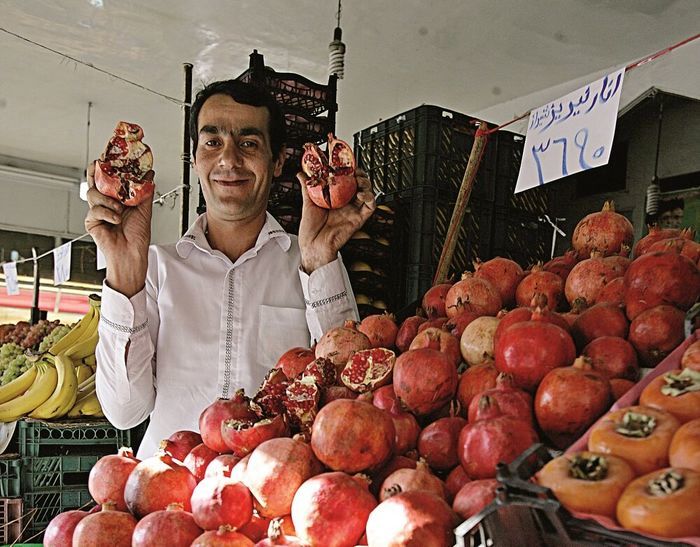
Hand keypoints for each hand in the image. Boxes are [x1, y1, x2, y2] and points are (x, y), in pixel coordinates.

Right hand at [84, 161, 153, 296]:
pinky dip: (107, 213)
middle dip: (96, 171)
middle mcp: (106, 203)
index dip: (109, 166)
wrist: (132, 254)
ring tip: (120, 208)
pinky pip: (95, 210)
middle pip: (95, 181)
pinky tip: (115, 219)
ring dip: (108, 199)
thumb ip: (145, 190)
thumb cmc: (137, 236)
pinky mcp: (92, 221)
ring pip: (93, 193)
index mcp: (118, 198)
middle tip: (100, 164)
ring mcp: (98, 211)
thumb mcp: (144, 209)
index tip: (111, 154)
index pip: (110, 178)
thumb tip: (150, 173)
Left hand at [297, 168, 375, 272]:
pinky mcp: (358, 219)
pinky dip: (369, 197)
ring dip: (365, 182)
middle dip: (359, 173)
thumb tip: (302, 174)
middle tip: (352, 169)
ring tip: (357, 179)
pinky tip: (360, 193)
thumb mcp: (308, 203)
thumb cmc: (310, 229)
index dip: (348, 170)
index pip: (347, 180)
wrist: (313, 245)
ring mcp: (353, 210)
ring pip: (368, 192)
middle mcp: (346, 203)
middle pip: (359, 184)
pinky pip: (370, 206)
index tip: (344, 162)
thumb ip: (307, 187)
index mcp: (336, 198)